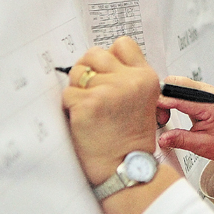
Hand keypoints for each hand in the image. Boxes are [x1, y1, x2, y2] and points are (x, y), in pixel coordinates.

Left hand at [62, 36, 159, 185]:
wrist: (127, 168)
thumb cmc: (130, 139)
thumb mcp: (143, 101)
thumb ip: (127, 78)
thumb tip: (97, 63)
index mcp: (146, 77)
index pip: (123, 44)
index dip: (109, 57)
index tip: (105, 72)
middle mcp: (129, 81)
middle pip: (94, 53)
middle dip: (87, 69)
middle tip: (91, 91)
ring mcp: (109, 91)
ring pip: (77, 73)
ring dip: (77, 90)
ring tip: (91, 110)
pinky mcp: (88, 104)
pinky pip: (67, 94)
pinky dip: (70, 108)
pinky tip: (84, 121)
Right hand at [157, 76, 213, 197]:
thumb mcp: (202, 146)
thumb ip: (180, 140)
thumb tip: (162, 138)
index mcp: (210, 104)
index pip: (178, 96)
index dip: (161, 105)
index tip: (154, 116)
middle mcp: (208, 93)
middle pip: (174, 83)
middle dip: (161, 98)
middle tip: (162, 119)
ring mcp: (205, 91)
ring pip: (176, 84)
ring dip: (166, 98)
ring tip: (167, 118)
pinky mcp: (201, 94)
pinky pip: (181, 89)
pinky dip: (171, 99)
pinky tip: (172, 112)